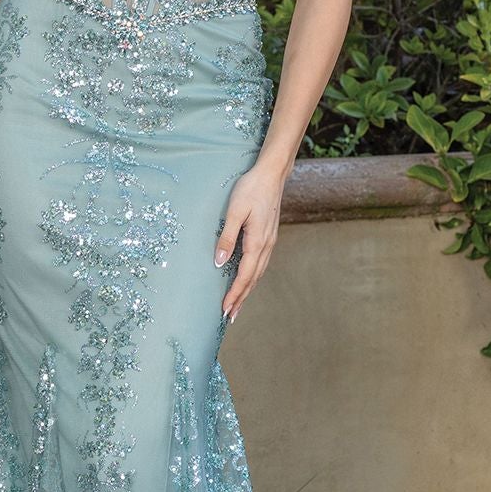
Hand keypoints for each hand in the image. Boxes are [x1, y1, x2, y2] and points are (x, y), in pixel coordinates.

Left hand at [214, 158, 287, 320]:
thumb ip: (227, 238)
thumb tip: (219, 262)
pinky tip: (247, 280)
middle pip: (252, 279)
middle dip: (241, 299)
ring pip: (258, 273)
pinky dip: (252, 277)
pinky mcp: (268, 236)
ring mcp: (269, 242)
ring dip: (247, 290)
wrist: (272, 174)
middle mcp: (266, 246)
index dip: (234, 294)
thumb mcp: (234, 212)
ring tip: (237, 305)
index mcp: (257, 242)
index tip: (225, 310)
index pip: (244, 275)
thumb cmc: (251, 189)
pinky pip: (260, 264)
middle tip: (230, 317)